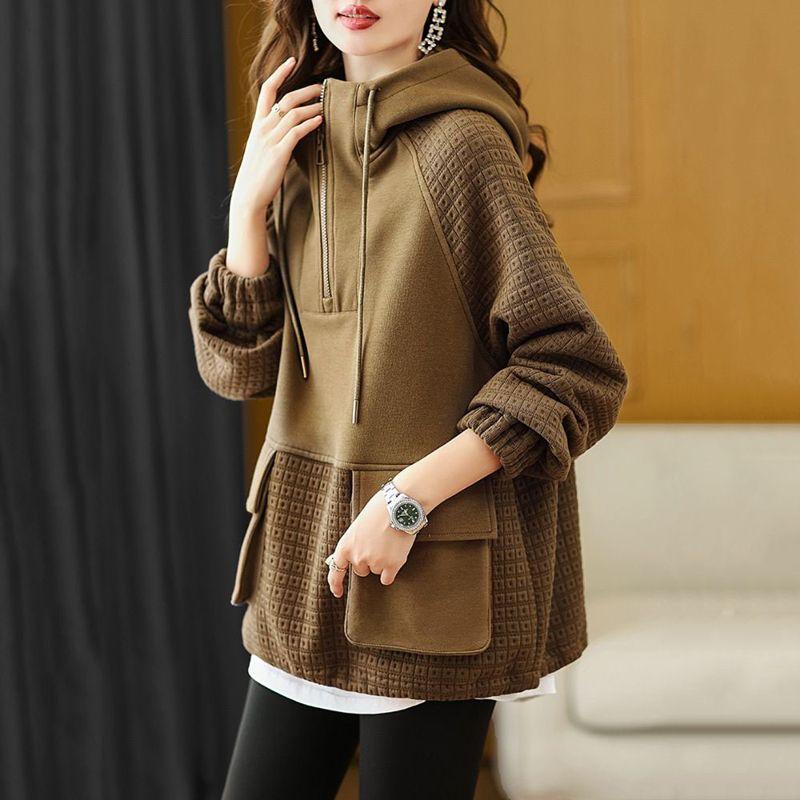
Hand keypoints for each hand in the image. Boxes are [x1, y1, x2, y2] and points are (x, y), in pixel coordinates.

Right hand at [230, 55, 322, 216]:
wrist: (249, 195)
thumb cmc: (258, 175)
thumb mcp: (262, 149)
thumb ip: (273, 135)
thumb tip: (291, 128)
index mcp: (258, 124)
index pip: (267, 90)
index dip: (279, 73)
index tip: (292, 61)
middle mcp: (263, 128)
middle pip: (286, 99)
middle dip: (306, 90)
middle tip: (322, 87)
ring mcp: (270, 140)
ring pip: (293, 114)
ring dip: (312, 107)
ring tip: (326, 105)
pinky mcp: (279, 153)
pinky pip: (296, 133)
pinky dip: (309, 124)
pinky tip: (320, 120)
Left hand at [326, 491, 416, 597]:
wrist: (398, 505)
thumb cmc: (379, 510)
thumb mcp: (358, 526)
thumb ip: (354, 544)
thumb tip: (354, 557)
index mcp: (345, 546)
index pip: (336, 570)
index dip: (336, 583)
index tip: (338, 592)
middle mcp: (358, 557)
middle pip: (361, 571)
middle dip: (368, 561)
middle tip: (378, 544)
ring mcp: (375, 562)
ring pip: (376, 572)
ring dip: (382, 562)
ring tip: (389, 543)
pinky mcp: (391, 565)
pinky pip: (387, 578)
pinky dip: (391, 570)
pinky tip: (395, 556)